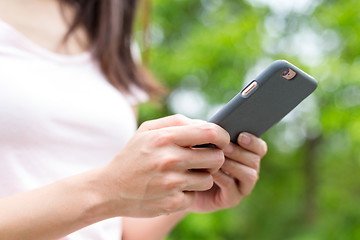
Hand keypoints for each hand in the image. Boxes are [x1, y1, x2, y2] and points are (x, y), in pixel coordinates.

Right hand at [97, 115, 229, 217]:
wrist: (110, 189)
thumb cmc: (133, 155)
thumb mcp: (147, 130)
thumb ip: (177, 122)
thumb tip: (205, 124)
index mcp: (164, 138)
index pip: (210, 133)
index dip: (223, 136)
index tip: (223, 141)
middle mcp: (169, 159)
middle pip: (216, 158)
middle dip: (214, 158)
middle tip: (204, 159)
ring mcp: (171, 183)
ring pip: (208, 178)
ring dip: (201, 176)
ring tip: (185, 174)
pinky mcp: (172, 202)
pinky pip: (195, 195)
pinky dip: (188, 192)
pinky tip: (174, 188)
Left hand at [188, 132, 266, 212]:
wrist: (183, 184)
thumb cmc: (194, 159)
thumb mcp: (202, 143)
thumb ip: (211, 134)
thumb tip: (215, 125)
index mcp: (245, 154)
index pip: (259, 148)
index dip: (253, 142)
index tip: (241, 136)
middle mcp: (248, 170)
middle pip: (254, 160)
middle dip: (239, 152)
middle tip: (224, 147)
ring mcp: (241, 187)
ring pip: (249, 174)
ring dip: (233, 164)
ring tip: (218, 157)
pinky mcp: (231, 199)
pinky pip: (232, 187)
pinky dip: (222, 177)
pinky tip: (211, 171)